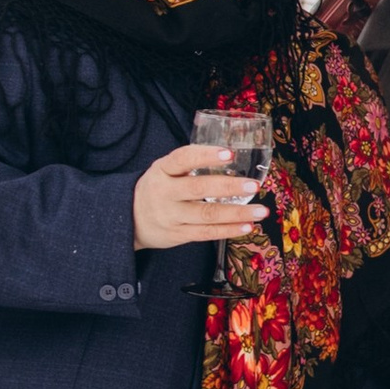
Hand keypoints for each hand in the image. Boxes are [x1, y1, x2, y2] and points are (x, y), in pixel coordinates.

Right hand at [132, 143, 267, 248]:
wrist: (128, 218)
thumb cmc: (158, 187)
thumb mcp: (165, 170)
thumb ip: (190, 163)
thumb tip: (233, 154)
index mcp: (162, 170)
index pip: (183, 159)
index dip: (205, 155)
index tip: (229, 154)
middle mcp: (165, 192)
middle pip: (198, 189)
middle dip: (229, 187)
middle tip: (254, 185)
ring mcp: (170, 216)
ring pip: (206, 215)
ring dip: (237, 214)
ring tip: (261, 210)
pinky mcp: (177, 235)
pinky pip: (206, 234)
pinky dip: (229, 230)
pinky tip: (247, 226)